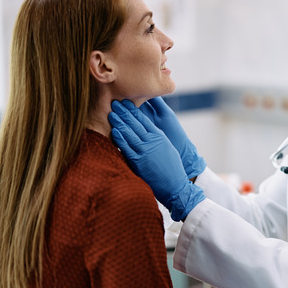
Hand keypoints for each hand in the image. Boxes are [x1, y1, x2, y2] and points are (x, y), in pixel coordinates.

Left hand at [110, 100, 204, 220]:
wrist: (175, 184)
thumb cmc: (171, 167)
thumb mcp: (166, 147)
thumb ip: (155, 139)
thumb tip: (146, 133)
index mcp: (159, 136)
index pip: (143, 120)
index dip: (133, 110)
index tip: (125, 103)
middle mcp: (152, 141)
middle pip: (135, 123)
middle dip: (124, 112)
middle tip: (115, 103)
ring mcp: (145, 150)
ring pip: (130, 133)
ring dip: (120, 122)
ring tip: (112, 113)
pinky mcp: (139, 161)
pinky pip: (127, 148)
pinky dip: (120, 139)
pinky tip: (115, 131)